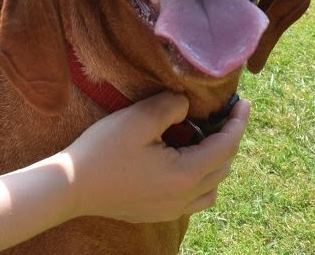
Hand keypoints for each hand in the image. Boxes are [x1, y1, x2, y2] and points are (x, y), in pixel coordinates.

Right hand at [59, 93, 248, 223]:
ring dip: (217, 161)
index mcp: (186, 174)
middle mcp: (185, 197)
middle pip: (224, 166)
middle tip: (224, 114)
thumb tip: (188, 106)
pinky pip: (195, 198)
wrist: (71, 187)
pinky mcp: (159, 213)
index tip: (243, 101)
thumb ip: (171, 107)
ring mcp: (172, 209)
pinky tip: (185, 162)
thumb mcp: (138, 118)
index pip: (226, 145)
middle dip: (229, 138)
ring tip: (205, 137)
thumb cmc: (102, 151)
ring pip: (212, 187)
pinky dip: (201, 179)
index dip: (238, 121)